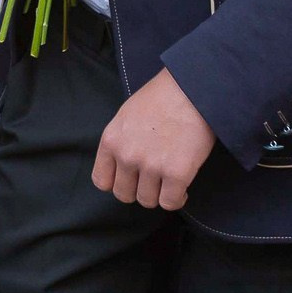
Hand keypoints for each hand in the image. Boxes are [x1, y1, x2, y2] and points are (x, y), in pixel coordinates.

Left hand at [93, 68, 215, 209]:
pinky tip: (182, 187)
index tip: (131, 179)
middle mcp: (126, 156)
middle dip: (139, 190)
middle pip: (125, 195)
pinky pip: (170, 203)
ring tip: (169, 181)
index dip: (117, 183)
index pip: (102, 181)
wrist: (190, 90)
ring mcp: (151, 166)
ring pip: (148, 201)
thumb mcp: (125, 117)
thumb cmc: (160, 99)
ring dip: (159, 194)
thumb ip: (121, 142)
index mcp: (111, 141)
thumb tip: (123, 165)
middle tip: (153, 180)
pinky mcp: (176, 174)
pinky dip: (177, 199)